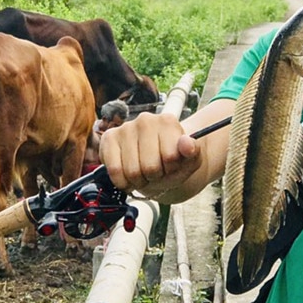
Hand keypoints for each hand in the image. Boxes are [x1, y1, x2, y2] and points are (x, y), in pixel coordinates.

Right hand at [100, 99, 229, 203]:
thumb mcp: (190, 161)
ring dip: (139, 181)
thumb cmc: (173, 162)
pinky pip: (114, 170)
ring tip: (144, 173)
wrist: (156, 163)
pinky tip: (128, 176)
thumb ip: (194, 153)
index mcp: (168, 122)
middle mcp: (145, 120)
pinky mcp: (109, 139)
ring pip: (132, 171)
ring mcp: (125, 128)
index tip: (171, 166)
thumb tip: (187, 143)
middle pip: (150, 167)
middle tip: (156, 172)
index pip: (170, 157)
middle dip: (154, 177)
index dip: (171, 169)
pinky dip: (123, 182)